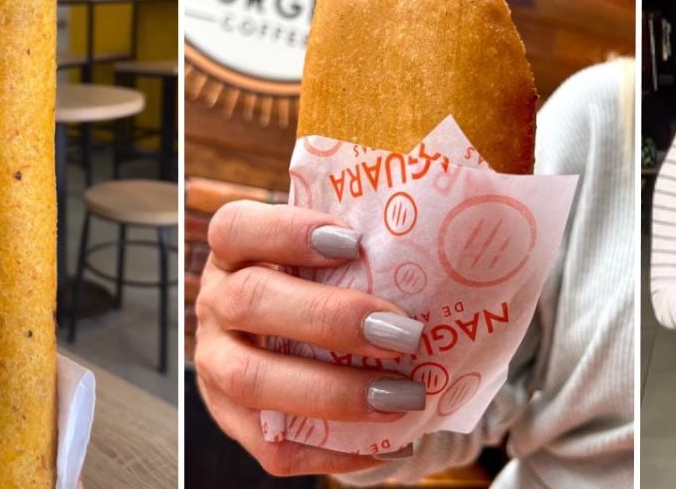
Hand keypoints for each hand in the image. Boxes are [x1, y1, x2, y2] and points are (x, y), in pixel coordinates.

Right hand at [194, 201, 425, 475]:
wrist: (295, 343)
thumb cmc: (328, 285)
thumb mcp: (335, 252)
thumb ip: (373, 239)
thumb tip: (459, 225)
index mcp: (235, 252)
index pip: (237, 228)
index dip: (287, 231)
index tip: (353, 242)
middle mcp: (216, 304)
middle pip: (251, 301)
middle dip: (330, 318)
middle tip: (403, 331)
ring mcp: (216, 367)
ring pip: (253, 380)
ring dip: (334, 391)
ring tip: (403, 395)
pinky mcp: (235, 423)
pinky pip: (275, 447)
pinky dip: (336, 451)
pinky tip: (390, 442)